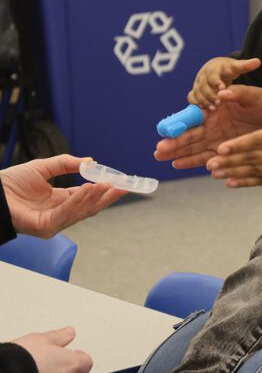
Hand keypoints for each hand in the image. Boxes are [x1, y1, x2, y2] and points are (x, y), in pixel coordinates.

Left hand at [0, 155, 127, 238]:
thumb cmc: (12, 182)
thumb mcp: (44, 167)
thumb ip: (66, 164)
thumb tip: (90, 161)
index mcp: (61, 201)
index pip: (88, 197)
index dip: (104, 190)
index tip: (120, 181)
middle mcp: (60, 214)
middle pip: (90, 207)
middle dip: (107, 197)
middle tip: (123, 186)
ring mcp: (54, 222)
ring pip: (81, 211)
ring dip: (95, 197)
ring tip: (106, 184)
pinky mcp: (45, 227)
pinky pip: (66, 214)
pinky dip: (79, 202)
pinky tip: (88, 189)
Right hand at [13, 327, 91, 372]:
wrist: (5, 370)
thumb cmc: (23, 357)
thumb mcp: (42, 339)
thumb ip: (59, 337)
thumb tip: (69, 333)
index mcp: (71, 363)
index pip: (86, 362)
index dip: (79, 356)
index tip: (74, 352)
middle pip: (77, 372)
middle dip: (69, 366)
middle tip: (58, 360)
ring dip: (59, 371)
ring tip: (45, 366)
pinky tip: (37, 372)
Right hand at [155, 85, 261, 170]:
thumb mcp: (253, 95)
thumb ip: (238, 93)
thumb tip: (221, 92)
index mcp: (216, 109)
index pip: (193, 117)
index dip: (179, 124)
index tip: (166, 130)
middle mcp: (213, 125)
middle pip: (190, 135)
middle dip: (173, 142)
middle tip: (158, 150)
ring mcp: (218, 139)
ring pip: (194, 148)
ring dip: (179, 153)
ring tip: (162, 158)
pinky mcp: (226, 151)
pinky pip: (207, 158)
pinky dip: (194, 161)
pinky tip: (179, 164)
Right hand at [188, 57, 260, 108]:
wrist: (218, 71)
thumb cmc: (229, 69)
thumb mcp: (237, 67)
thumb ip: (246, 66)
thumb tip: (257, 61)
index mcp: (213, 68)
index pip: (213, 74)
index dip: (216, 82)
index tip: (223, 88)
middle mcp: (203, 75)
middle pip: (203, 85)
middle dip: (209, 94)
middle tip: (218, 103)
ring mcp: (198, 84)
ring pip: (196, 93)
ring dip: (203, 100)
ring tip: (213, 108)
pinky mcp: (195, 92)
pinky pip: (192, 98)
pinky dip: (196, 103)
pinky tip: (205, 110)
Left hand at [206, 89, 261, 188]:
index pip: (257, 141)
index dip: (238, 145)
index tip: (221, 147)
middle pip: (250, 158)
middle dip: (228, 161)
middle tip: (208, 164)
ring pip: (253, 171)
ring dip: (232, 173)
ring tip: (214, 174)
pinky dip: (246, 182)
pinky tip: (232, 183)